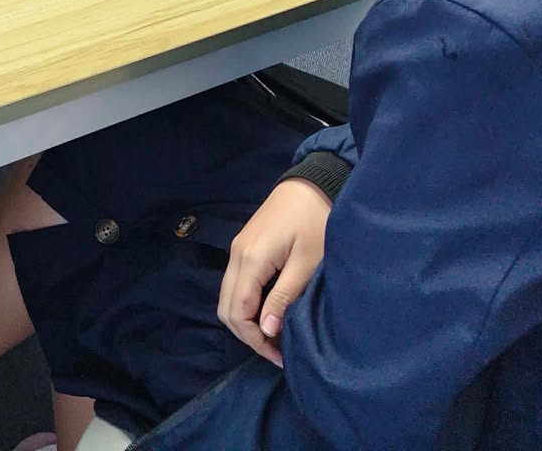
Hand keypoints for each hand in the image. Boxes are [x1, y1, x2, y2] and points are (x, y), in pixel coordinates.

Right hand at [218, 178, 333, 365]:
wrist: (311, 184)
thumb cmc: (315, 222)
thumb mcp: (307, 264)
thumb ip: (284, 297)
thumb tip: (266, 331)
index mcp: (250, 260)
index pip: (237, 313)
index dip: (255, 340)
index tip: (281, 356)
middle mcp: (236, 256)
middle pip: (226, 308)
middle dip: (248, 335)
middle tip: (277, 351)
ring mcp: (237, 250)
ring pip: (229, 297)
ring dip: (247, 321)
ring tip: (276, 335)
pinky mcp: (244, 247)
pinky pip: (237, 285)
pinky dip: (248, 305)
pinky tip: (271, 312)